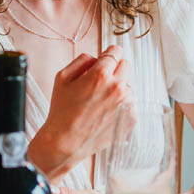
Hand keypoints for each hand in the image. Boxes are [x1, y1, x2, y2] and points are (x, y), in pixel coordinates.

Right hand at [29, 45, 130, 179]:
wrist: (66, 141)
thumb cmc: (62, 110)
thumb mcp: (62, 77)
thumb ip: (82, 60)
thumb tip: (97, 58)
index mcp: (100, 75)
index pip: (116, 52)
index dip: (109, 54)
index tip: (106, 59)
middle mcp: (117, 88)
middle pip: (126, 65)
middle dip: (114, 70)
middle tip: (100, 82)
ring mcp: (126, 104)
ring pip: (128, 86)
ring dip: (118, 89)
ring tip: (100, 102)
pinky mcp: (131, 119)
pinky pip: (130, 103)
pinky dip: (120, 105)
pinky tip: (105, 113)